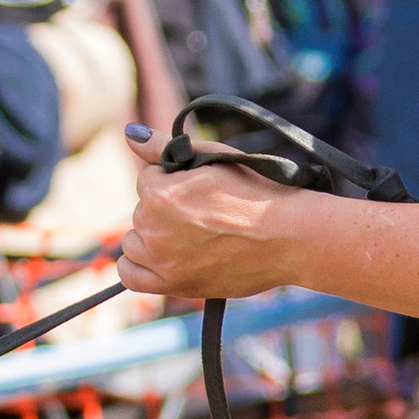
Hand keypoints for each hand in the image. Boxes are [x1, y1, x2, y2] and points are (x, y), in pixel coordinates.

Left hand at [115, 124, 310, 301]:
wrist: (289, 236)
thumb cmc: (257, 192)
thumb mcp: (213, 157)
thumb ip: (164, 146)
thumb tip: (130, 133)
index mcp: (161, 193)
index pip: (146, 178)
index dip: (172, 180)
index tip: (199, 188)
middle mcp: (154, 229)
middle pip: (142, 211)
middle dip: (164, 208)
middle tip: (203, 213)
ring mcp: (162, 261)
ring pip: (135, 242)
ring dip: (153, 237)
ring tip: (191, 235)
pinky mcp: (173, 284)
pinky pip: (130, 276)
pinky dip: (137, 266)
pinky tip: (159, 257)